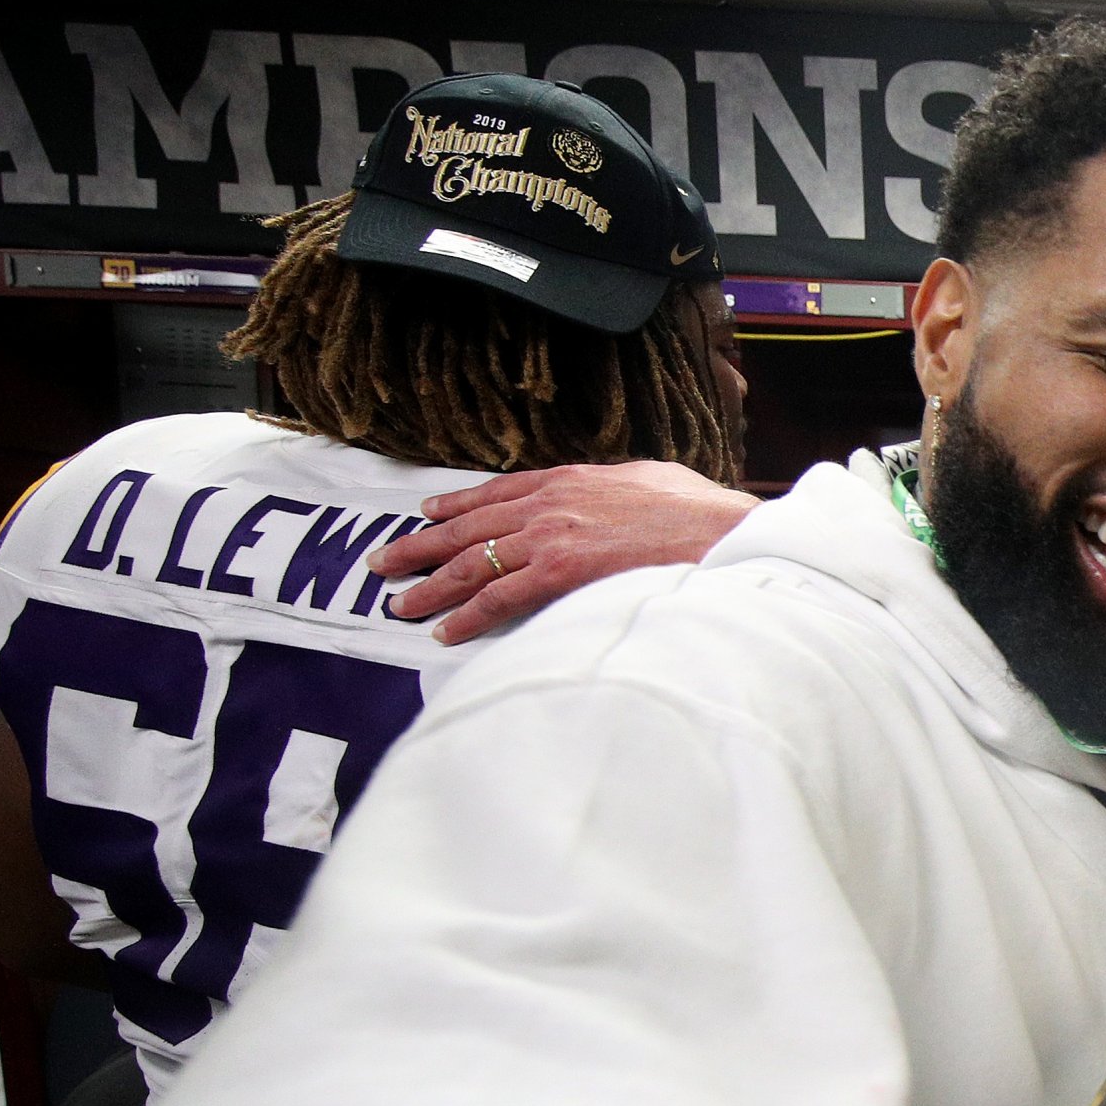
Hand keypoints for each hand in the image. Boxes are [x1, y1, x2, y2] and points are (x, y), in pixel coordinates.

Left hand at [368, 462, 758, 642]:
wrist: (719, 530)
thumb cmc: (701, 511)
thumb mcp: (653, 480)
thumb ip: (619, 490)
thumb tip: (619, 501)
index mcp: (572, 477)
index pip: (499, 491)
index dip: (458, 504)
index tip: (429, 513)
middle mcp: (551, 502)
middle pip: (470, 525)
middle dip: (422, 544)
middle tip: (386, 560)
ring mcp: (551, 535)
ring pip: (472, 561)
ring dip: (430, 584)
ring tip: (400, 601)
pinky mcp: (559, 570)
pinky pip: (499, 595)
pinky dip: (467, 614)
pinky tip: (444, 628)